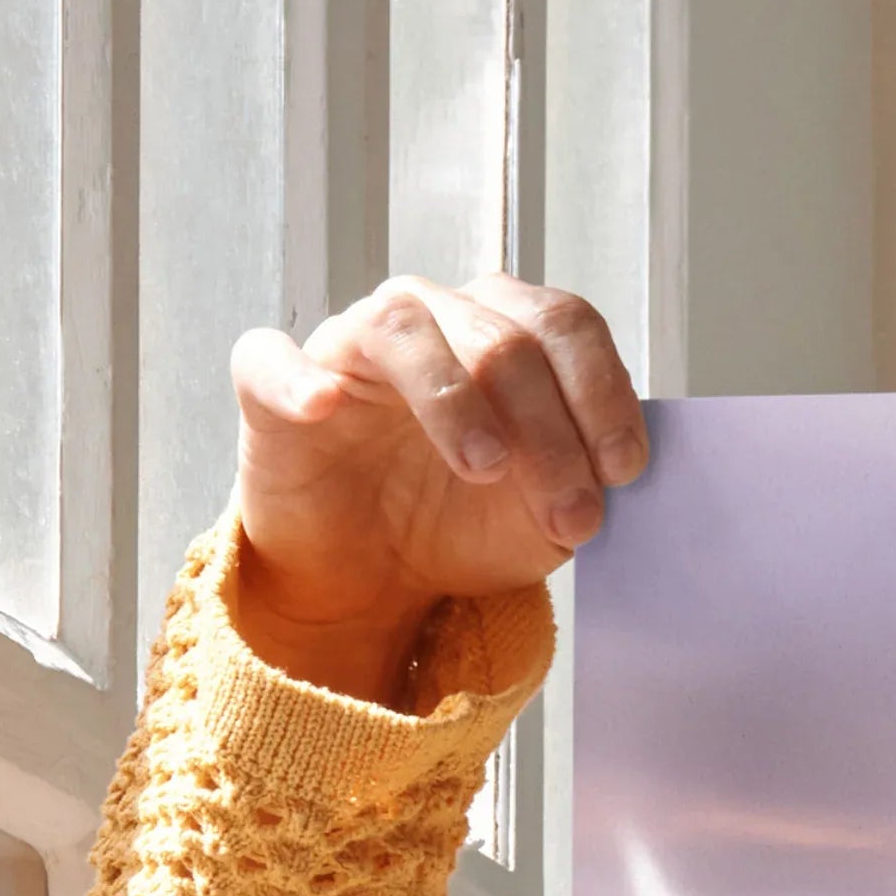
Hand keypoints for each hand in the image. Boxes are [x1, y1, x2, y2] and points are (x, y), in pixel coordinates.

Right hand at [226, 276, 646, 703]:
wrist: (373, 576)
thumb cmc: (460, 524)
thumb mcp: (544, 517)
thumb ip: (583, 482)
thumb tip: (614, 472)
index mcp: (505, 332)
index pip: (565, 325)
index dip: (602, 392)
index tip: (623, 470)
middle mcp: (432, 319)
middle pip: (502, 337)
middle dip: (549, 432)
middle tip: (571, 514)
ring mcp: (350, 345)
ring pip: (404, 329)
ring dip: (455, 401)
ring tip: (486, 469)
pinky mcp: (273, 385)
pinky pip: (272, 359)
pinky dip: (298, 378)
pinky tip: (324, 406)